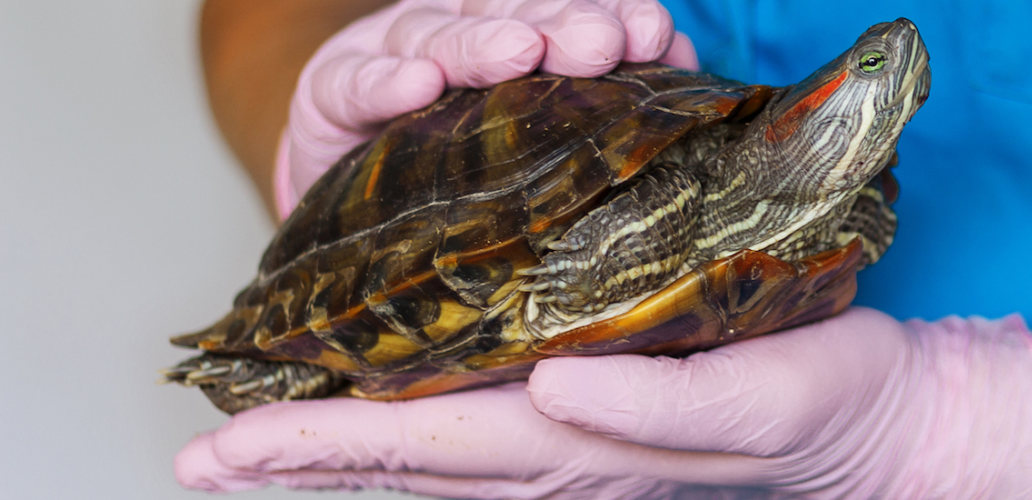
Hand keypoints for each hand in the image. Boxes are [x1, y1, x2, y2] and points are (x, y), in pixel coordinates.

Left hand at [175, 308, 1031, 497]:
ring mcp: (573, 453)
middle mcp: (560, 459)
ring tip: (257, 444)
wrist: (870, 425)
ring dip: (337, 451)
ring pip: (430, 458)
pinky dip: (406, 436)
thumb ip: (654, 402)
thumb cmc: (819, 401)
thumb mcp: (751, 397)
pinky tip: (381, 419)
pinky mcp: (594, 431)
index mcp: (584, 449)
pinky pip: (475, 443)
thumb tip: (550, 384)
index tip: (232, 445)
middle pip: (405, 462)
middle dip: (298, 459)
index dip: (324, 443)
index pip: (428, 447)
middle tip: (202, 451)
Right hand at [272, 0, 699, 218]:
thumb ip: (605, 111)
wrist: (356, 225)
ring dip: (481, 42)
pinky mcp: (328, 94)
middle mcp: (459, 36)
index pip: (567, 16)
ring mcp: (391, 56)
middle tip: (603, 42)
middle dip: (562, 24)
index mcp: (519, 41)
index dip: (610, 16)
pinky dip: (383, 81)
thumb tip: (682, 75)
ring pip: (437, 35)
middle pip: (512, 16)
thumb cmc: (468, 184)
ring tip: (520, 52)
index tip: (656, 35)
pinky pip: (353, 84)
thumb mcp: (540, 150)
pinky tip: (417, 85)